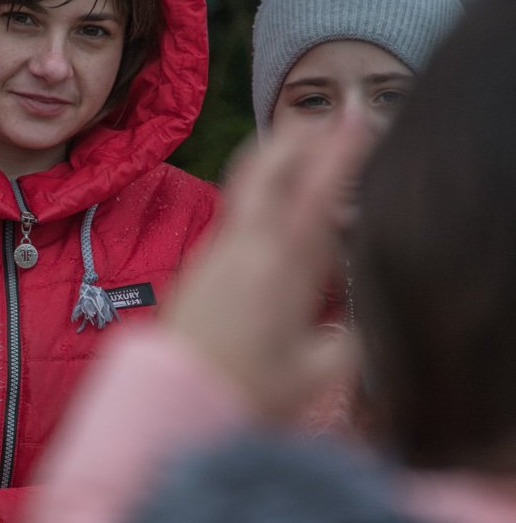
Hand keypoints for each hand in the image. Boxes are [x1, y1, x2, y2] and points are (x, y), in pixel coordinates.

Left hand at [165, 112, 370, 421]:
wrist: (167, 405)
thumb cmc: (241, 395)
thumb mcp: (315, 376)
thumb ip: (346, 341)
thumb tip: (355, 321)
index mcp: (279, 269)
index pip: (314, 195)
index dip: (337, 153)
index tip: (356, 119)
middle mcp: (242, 252)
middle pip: (266, 173)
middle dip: (296, 138)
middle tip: (324, 117)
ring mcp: (213, 257)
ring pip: (246, 193)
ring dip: (276, 165)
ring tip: (302, 149)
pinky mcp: (197, 271)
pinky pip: (234, 221)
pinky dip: (260, 202)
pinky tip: (276, 215)